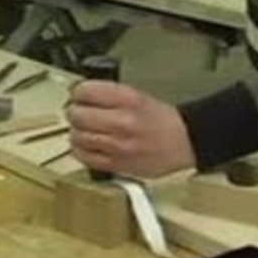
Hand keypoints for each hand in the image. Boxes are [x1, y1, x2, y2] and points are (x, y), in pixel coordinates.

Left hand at [66, 80, 195, 177]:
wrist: (184, 142)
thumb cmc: (161, 120)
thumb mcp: (136, 95)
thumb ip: (107, 94)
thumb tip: (80, 94)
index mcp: (128, 100)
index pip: (85, 92)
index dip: (77, 93)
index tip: (77, 95)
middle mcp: (122, 122)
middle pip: (77, 115)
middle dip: (74, 112)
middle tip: (77, 112)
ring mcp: (118, 146)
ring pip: (78, 137)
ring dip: (76, 131)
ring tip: (83, 129)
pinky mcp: (117, 165)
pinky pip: (85, 157)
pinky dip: (80, 150)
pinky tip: (86, 145)